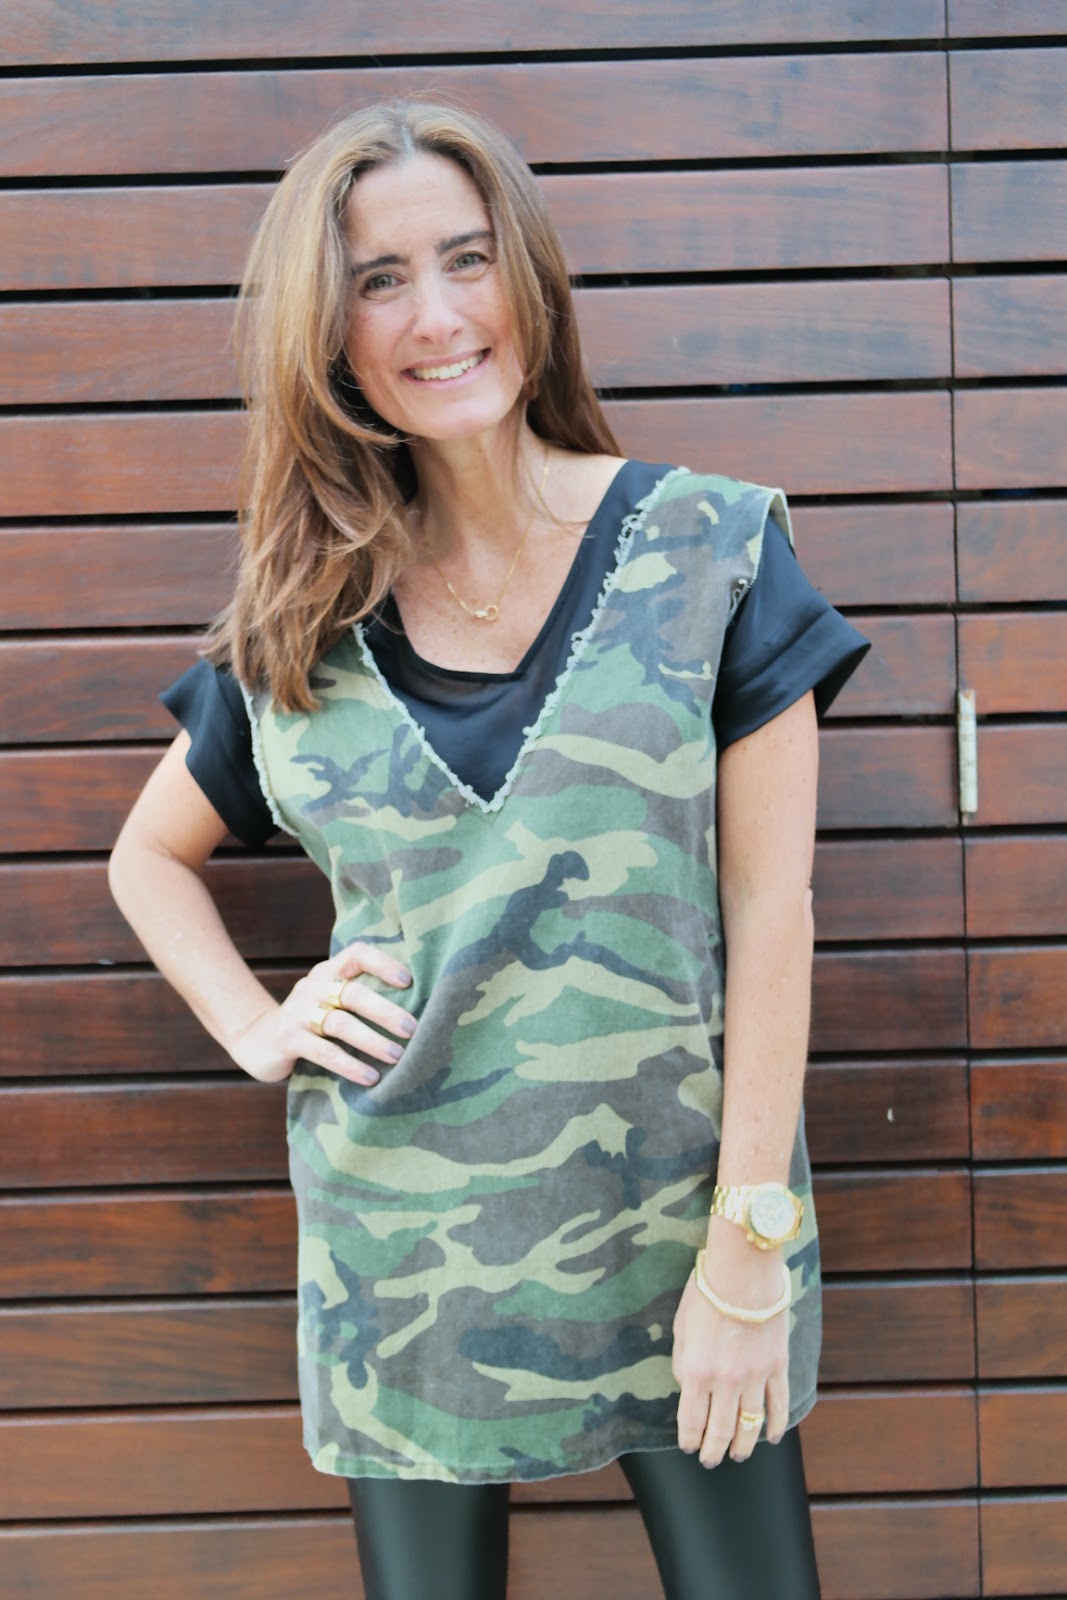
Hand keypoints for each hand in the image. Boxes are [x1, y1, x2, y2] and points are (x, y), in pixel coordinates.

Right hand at [228, 941, 414, 1086]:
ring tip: (398, 1056)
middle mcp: (313, 986)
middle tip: (413, 1029)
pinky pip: (324, 1052)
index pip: (357, 955)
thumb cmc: (311, 1021)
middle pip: (353, 993)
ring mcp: (298, 1012)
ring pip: (340, 1024)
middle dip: (386, 1011)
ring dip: (372, 1041)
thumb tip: (417, 1011)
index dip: (383, 964)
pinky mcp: (288, 1039)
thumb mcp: (331, 1001)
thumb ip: (360, 997)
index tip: (409, 981)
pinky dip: (349, 1065)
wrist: (257, 1040)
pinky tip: (370, 1077)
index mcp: (329, 972)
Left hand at [672, 1227, 789, 1467]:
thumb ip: (682, 1363)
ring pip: (750, 1425)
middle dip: (714, 1451)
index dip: (689, 1440)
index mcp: (695, 1372)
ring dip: (743, 1445)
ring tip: (738, 1455)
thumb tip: (686, 1386)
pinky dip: (777, 1426)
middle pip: (720, 1431)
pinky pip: (779, 1405)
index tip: (689, 1447)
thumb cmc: (706, 1293)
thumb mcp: (680, 1328)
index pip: (691, 1421)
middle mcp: (725, 1382)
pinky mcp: (777, 1366)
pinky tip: (773, 1437)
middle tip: (711, 1460)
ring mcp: (754, 1377)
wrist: (743, 1270)